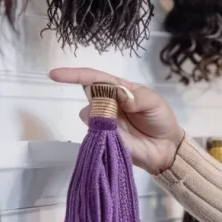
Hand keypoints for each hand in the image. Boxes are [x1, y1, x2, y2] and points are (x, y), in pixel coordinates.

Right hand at [48, 68, 183, 174]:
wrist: (166, 147)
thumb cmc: (160, 119)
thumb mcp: (153, 103)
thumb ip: (137, 97)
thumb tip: (117, 95)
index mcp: (120, 89)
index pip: (95, 78)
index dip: (75, 75)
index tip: (55, 74)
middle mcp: (108, 103)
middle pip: (90, 94)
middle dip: (100, 99)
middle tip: (124, 111)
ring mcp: (103, 121)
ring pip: (90, 114)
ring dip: (102, 117)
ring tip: (125, 126)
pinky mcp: (103, 138)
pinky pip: (94, 132)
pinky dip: (102, 131)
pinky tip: (117, 135)